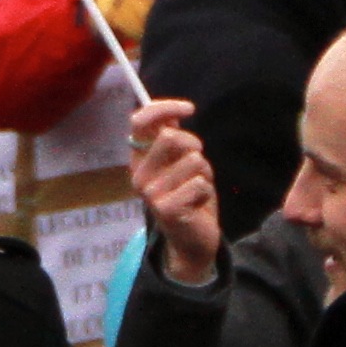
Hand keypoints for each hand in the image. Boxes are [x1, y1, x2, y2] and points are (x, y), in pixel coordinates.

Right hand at [128, 97, 220, 285]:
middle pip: (170, 136)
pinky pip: (200, 184)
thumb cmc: (187, 195)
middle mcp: (139, 175)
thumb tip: (171, 111)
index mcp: (139, 160)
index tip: (189, 108)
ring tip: (196, 188)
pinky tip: (196, 205)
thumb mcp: (180, 163)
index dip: (163, 108)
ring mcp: (151, 194)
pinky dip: (206, 192)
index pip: (139, 122)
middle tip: (196, 161)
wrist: (191, 239)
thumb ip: (173, 139)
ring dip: (203, 173)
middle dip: (193, 144)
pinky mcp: (167, 210)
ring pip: (193, 161)